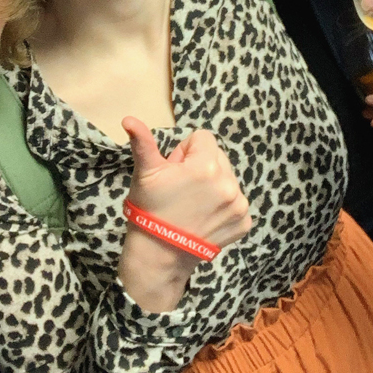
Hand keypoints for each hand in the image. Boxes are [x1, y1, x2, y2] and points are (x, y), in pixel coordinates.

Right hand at [123, 118, 251, 247]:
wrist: (160, 254)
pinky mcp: (244, 223)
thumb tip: (128, 119)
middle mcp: (230, 183)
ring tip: (192, 202)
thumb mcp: (145, 172)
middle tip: (181, 187)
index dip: (184, 151)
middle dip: (200, 165)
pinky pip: (235, 201)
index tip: (174, 170)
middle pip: (217, 157)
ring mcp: (239, 206)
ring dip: (213, 184)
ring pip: (227, 178)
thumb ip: (143, 142)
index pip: (202, 138)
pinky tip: (204, 215)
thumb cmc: (150, 208)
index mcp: (207, 166)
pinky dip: (223, 205)